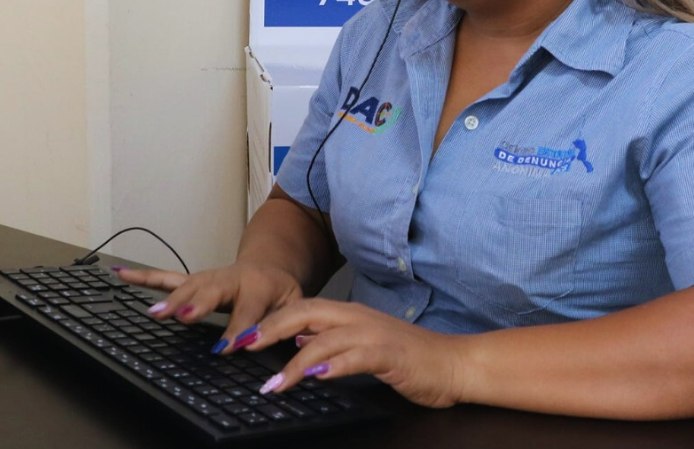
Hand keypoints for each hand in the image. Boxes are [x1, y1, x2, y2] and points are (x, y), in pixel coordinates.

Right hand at [113, 262, 302, 348]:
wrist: (271, 267)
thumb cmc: (280, 293)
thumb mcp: (293, 307)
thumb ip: (282, 324)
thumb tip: (275, 343)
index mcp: (259, 286)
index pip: (247, 312)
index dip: (237, 331)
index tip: (226, 348)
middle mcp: (230, 279)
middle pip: (212, 291)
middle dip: (197, 303)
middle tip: (184, 316)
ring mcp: (209, 278)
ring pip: (187, 285)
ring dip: (171, 298)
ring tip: (154, 312)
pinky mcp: (193, 281)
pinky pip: (167, 279)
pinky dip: (144, 278)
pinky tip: (121, 274)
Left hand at [237, 298, 465, 407]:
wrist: (452, 363)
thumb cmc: (408, 357)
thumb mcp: (362, 345)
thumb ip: (331, 340)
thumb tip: (298, 339)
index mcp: (349, 314)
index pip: (301, 308)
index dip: (270, 321)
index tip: (242, 338)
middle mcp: (357, 317)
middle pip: (306, 312)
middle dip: (271, 329)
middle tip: (243, 348)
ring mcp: (373, 333)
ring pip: (325, 338)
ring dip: (295, 361)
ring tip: (273, 384)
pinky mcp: (389, 354)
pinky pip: (355, 356)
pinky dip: (333, 366)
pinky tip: (316, 378)